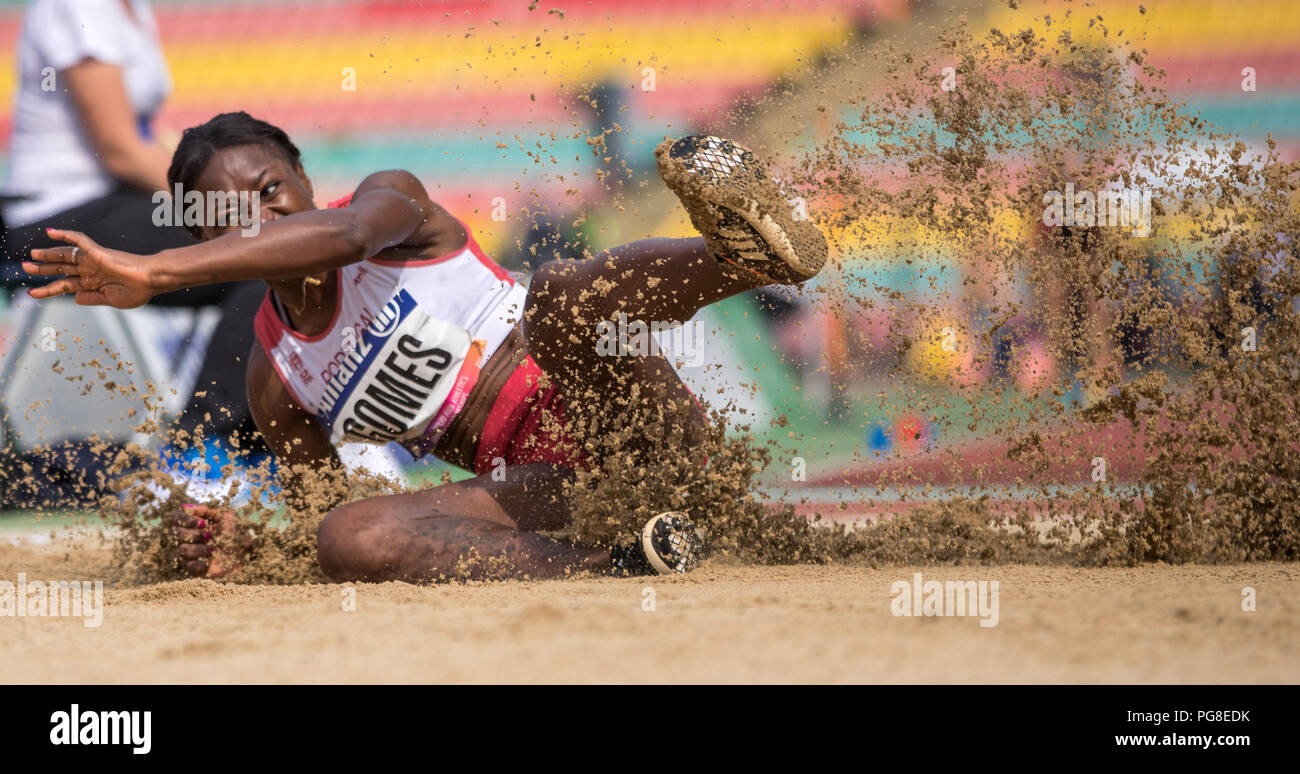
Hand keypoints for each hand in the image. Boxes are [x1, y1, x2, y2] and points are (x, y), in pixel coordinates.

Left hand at [23, 228, 156, 308]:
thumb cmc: (138, 291)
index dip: (47, 290)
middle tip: (24, 267)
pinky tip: (50, 232)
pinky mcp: (97, 252)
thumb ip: (92, 298)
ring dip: (47, 255)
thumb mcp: (112, 300)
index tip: (32, 293)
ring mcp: (92, 260)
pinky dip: (65, 235)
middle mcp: (90, 270)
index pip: (64, 286)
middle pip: (61, 269)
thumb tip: (75, 298)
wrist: (152, 280)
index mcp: (93, 283)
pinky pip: (78, 240)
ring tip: (31, 256)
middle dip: (42, 269)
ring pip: (65, 255)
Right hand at [166, 503, 253, 578]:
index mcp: (195, 523)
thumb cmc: (238, 532)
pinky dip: (199, 564)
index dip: (183, 519)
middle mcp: (190, 537)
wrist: (249, 553)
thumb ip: (209, 510)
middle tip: (208, 535)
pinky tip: (210, 562)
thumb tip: (187, 506)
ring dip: (199, 549)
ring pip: (182, 549)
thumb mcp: (228, 516)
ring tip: (213, 548)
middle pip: (174, 533)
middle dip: (192, 534)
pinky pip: (188, 567)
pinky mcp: (196, 569)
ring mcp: (192, 553)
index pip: (176, 517)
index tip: (200, 522)